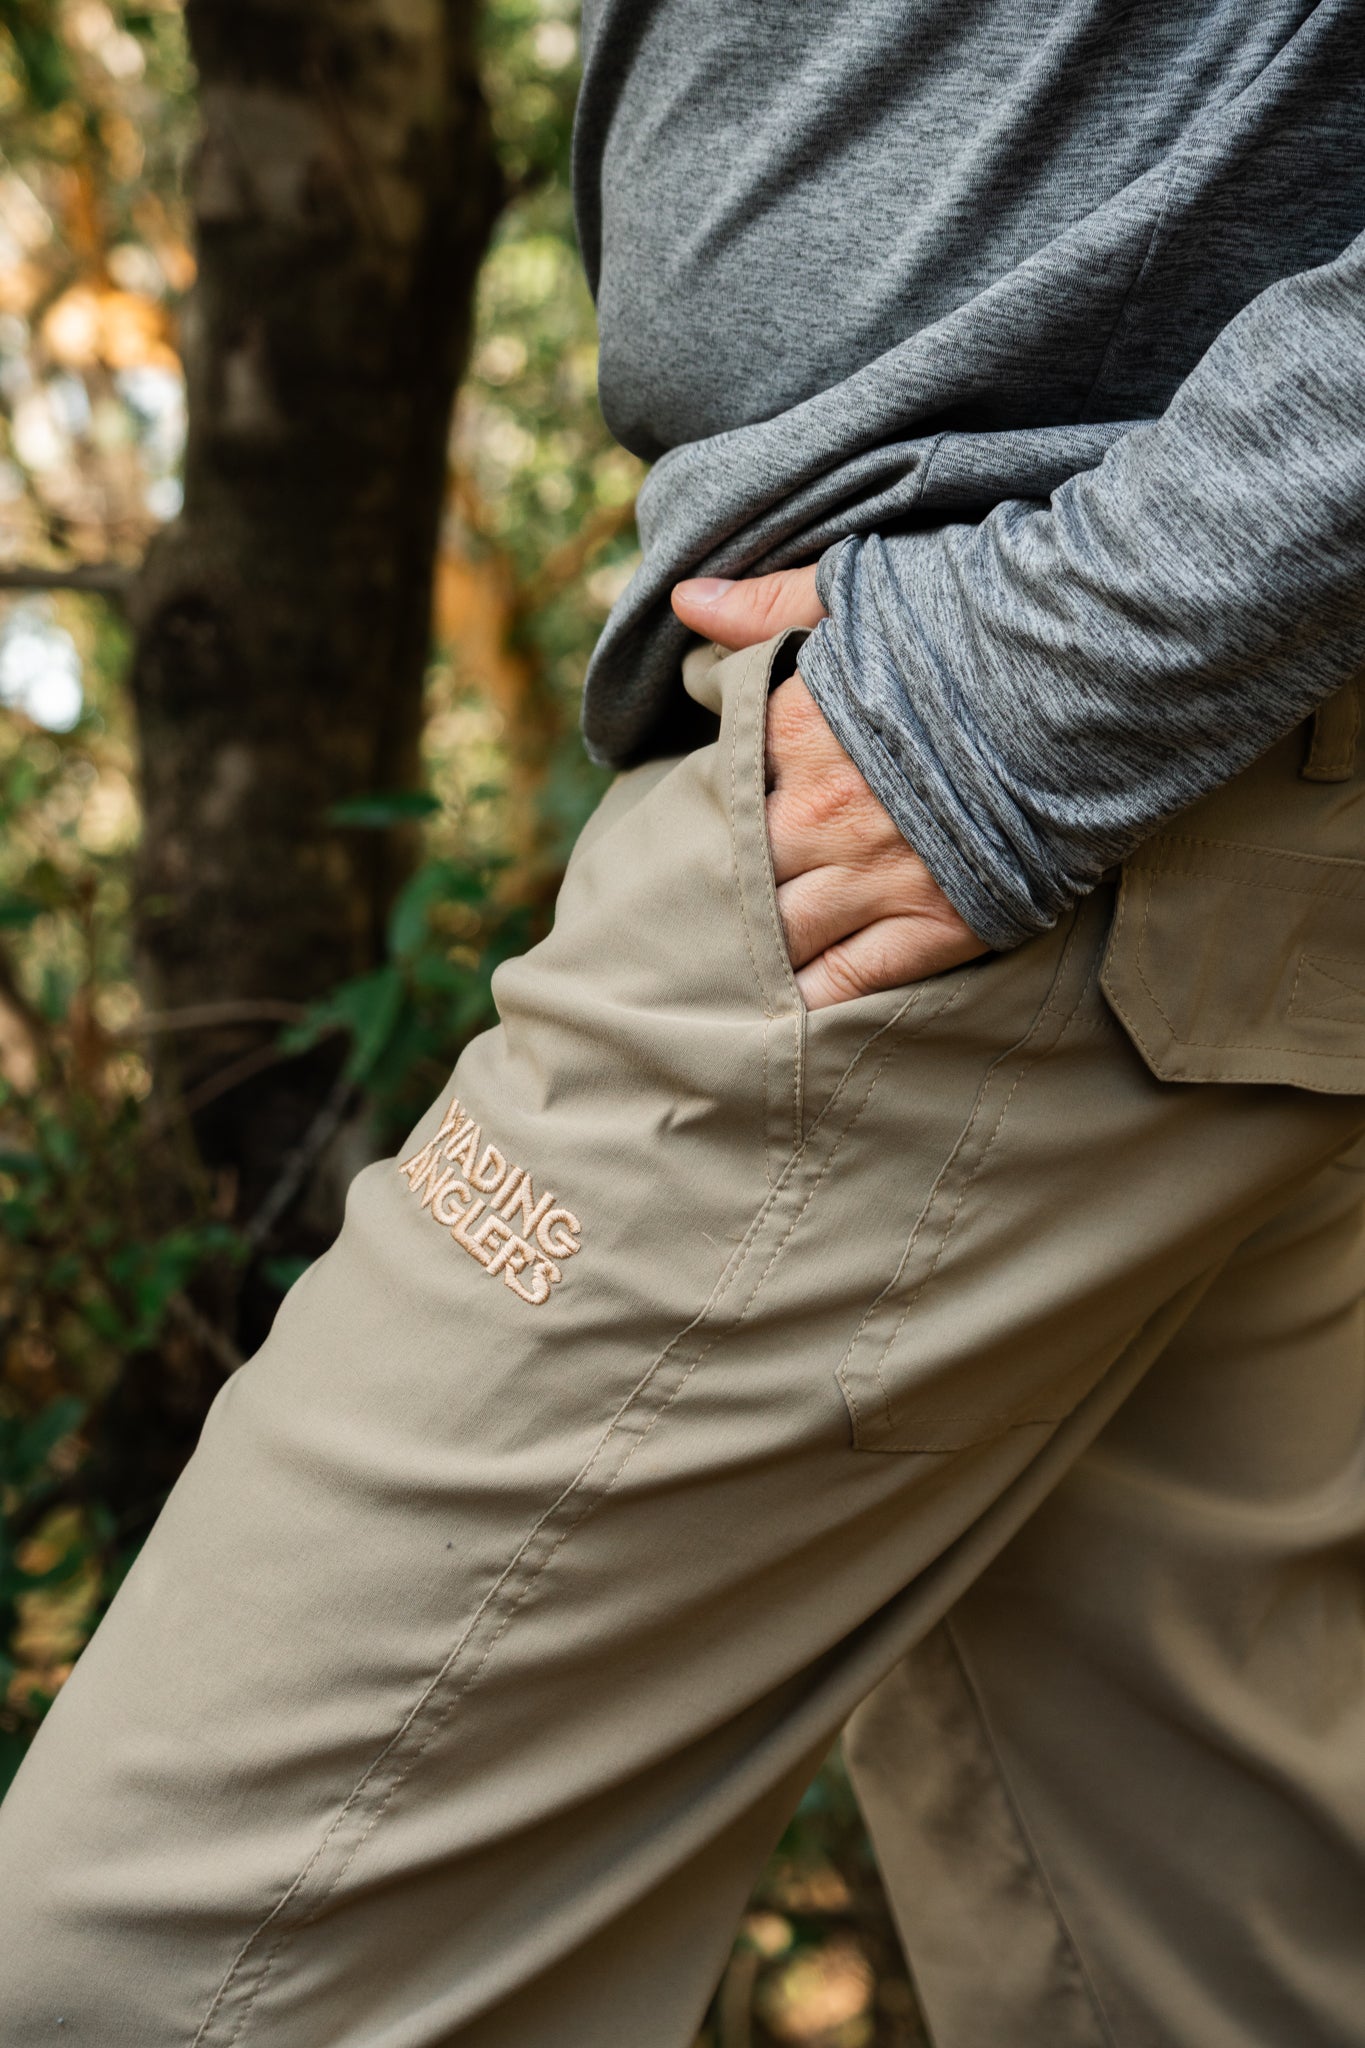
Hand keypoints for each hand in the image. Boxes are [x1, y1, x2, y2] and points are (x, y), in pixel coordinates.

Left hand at [672, 568, 987, 1008]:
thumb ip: (769, 604)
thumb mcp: (863, 591)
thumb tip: (683, 600)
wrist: (1098, 671)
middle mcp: (821, 815)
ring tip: (726, 967)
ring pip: (781, 936)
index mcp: (794, 731)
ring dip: (752, 950)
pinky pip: (852, 979)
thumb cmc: (982, 620)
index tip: (699, 816)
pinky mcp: (938, 923)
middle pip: (736, 875)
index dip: (706, 805)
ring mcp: (878, 876)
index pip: (717, 786)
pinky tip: (788, 1008)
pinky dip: (813, 997)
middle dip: (714, 890)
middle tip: (688, 911)